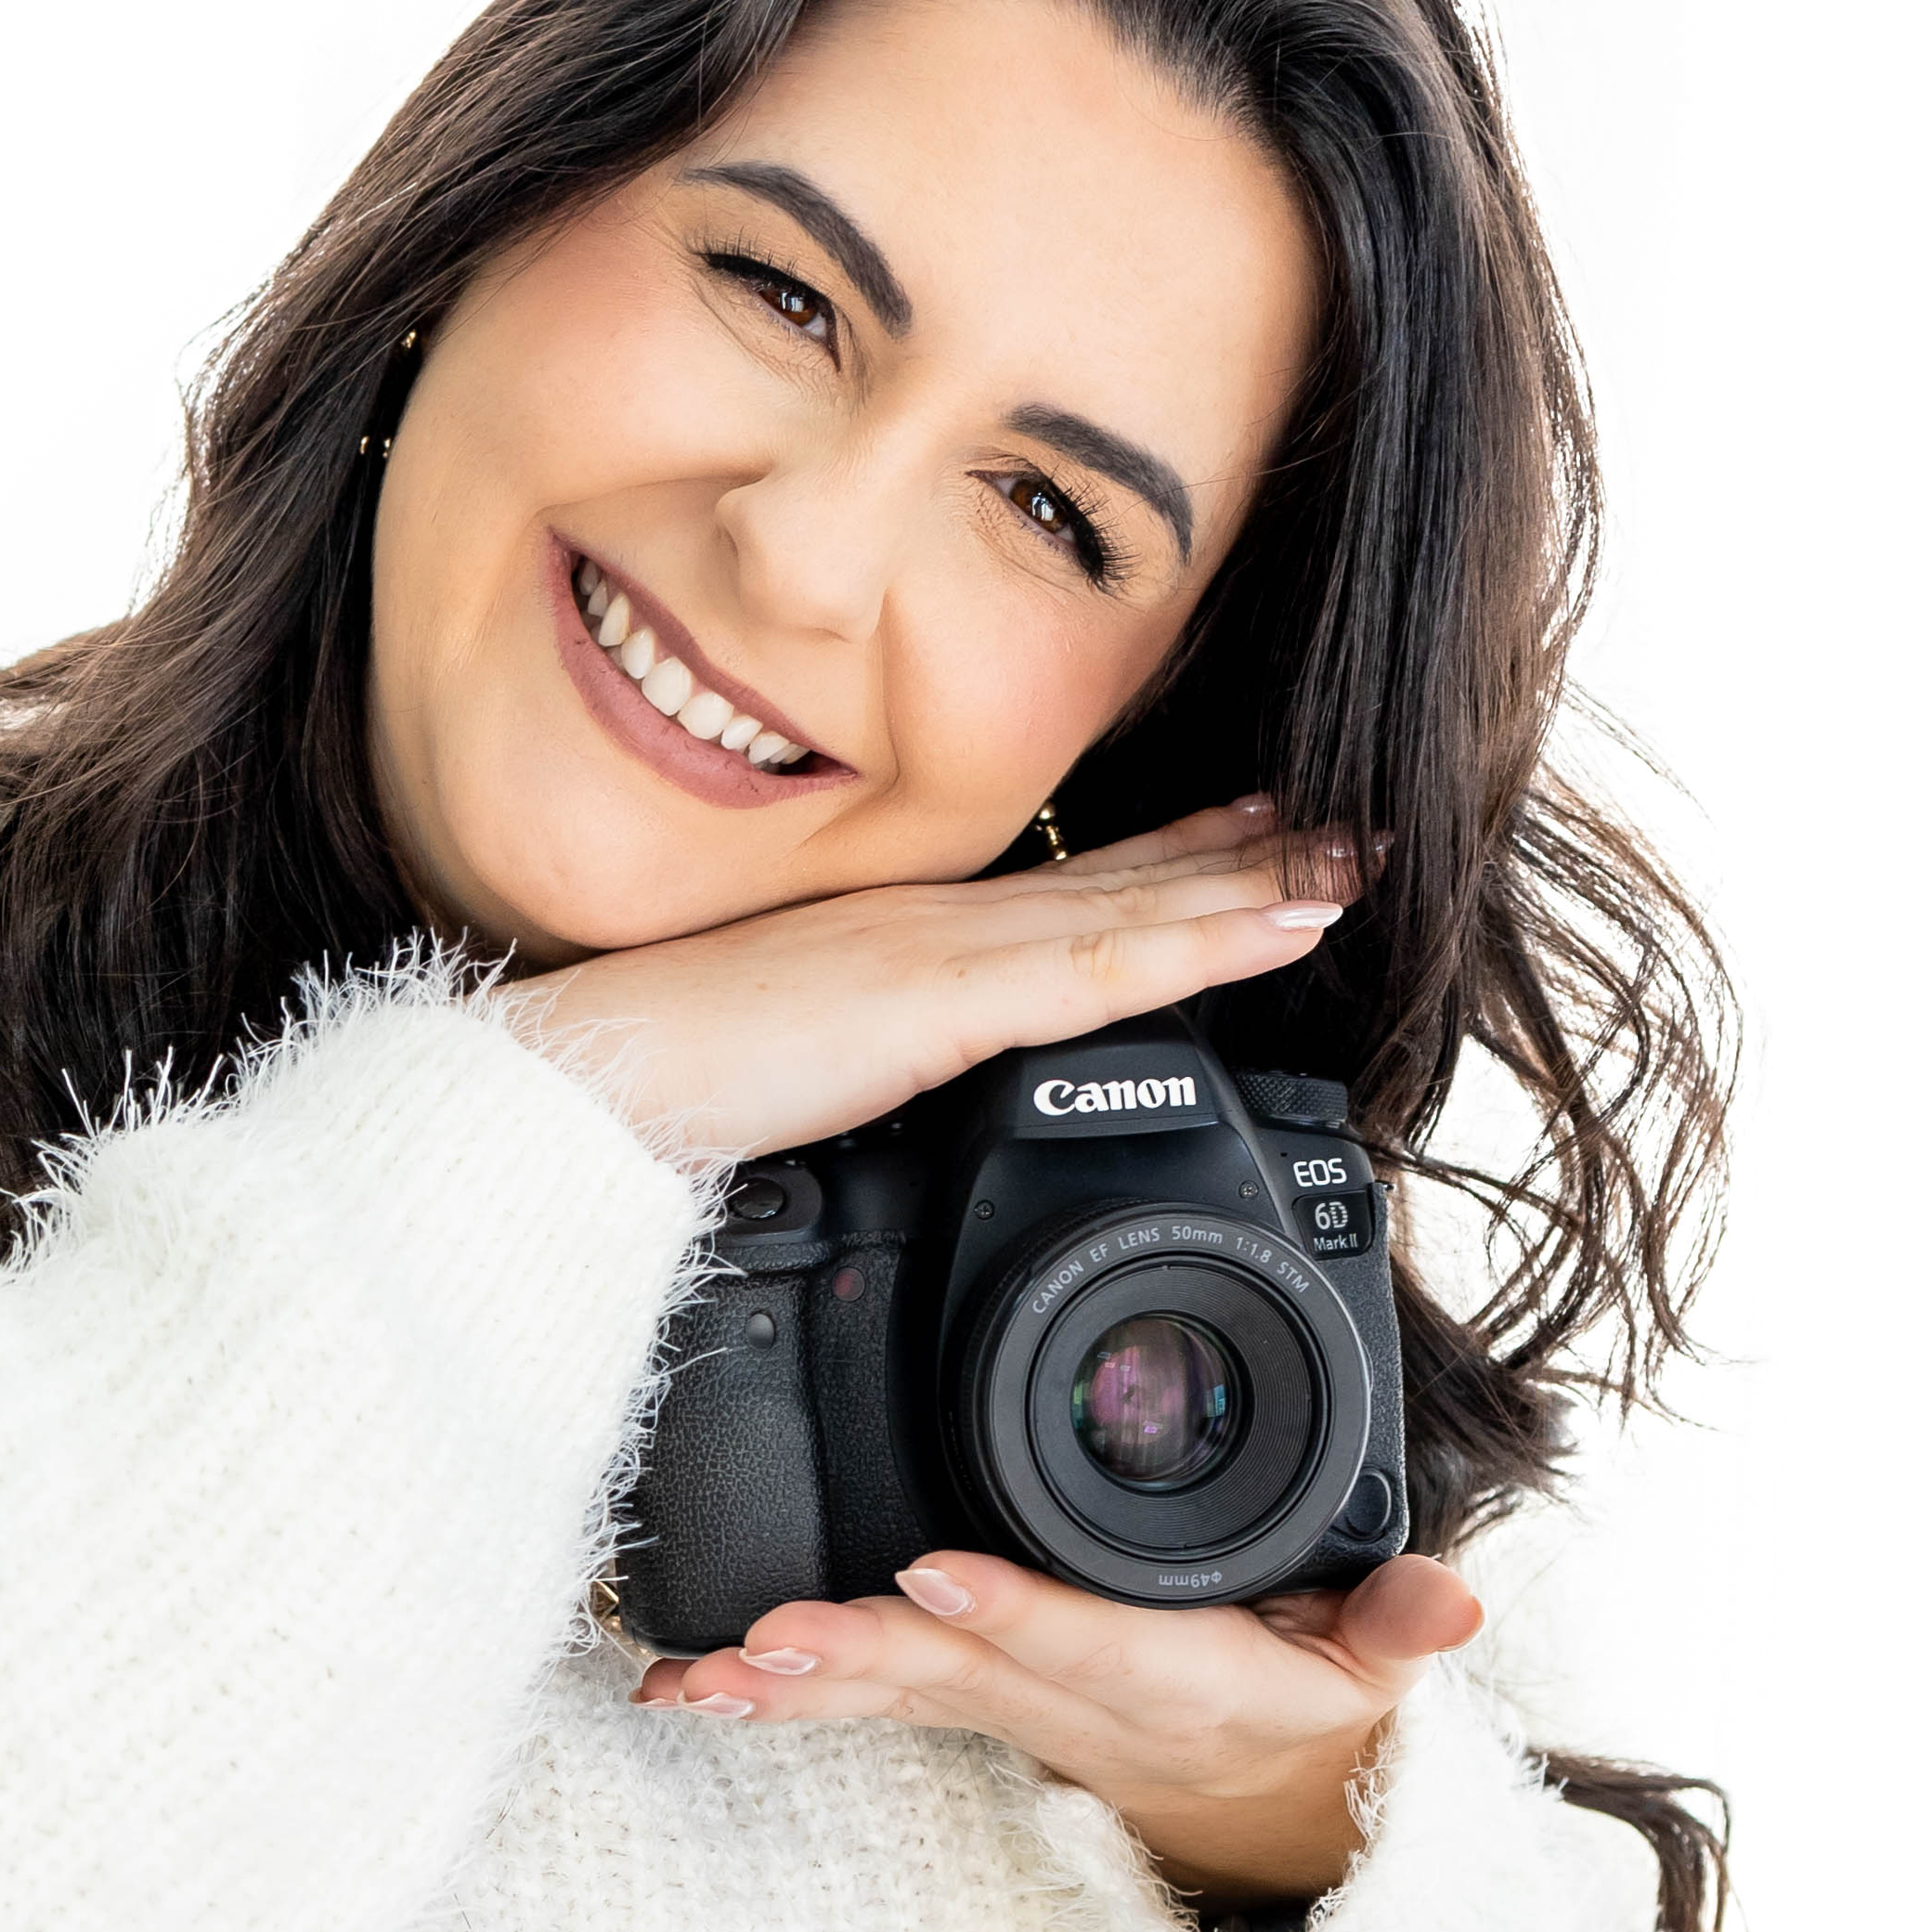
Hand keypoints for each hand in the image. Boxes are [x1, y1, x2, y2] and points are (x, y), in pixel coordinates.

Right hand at [493, 795, 1363, 1169]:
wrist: (573, 1092)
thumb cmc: (646, 1094)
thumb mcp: (781, 1083)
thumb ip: (857, 1081)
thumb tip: (888, 1112)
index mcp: (895, 944)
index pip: (1058, 893)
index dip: (1167, 859)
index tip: (1255, 830)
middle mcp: (930, 923)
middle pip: (1117, 880)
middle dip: (1239, 849)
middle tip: (1350, 819)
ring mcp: (936, 952)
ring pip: (1133, 908)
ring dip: (1254, 882)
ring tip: (1357, 857)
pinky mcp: (936, 1000)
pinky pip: (1102, 967)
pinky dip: (1203, 936)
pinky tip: (1283, 921)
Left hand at [630, 1543, 1487, 1907]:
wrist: (1261, 1817)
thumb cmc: (1302, 1705)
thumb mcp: (1376, 1677)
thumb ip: (1403, 1627)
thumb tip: (1453, 1601)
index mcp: (1178, 1683)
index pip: (1093, 1643)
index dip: (1017, 1611)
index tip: (933, 1569)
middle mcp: (1075, 1710)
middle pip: (961, 1677)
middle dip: (863, 1657)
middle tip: (770, 1639)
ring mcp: (1007, 1722)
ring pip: (891, 1697)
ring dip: (791, 1690)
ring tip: (699, 1679)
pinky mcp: (957, 1718)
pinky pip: (854, 1710)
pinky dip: (766, 1698)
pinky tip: (673, 1689)